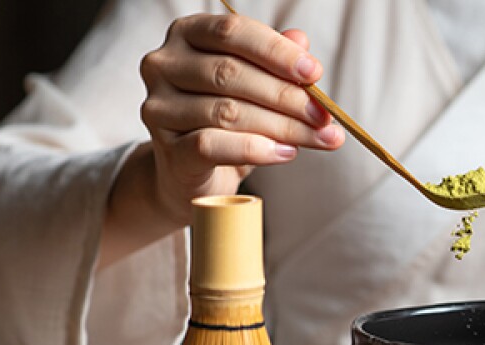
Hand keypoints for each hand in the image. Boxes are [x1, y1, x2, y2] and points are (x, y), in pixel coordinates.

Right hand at [137, 13, 343, 225]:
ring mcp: (159, 107)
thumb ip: (274, 62)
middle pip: (231, 74)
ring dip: (283, 126)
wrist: (191, 172)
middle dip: (287, 96)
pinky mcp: (167, 149)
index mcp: (187, 34)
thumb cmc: (226, 121)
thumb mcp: (254, 86)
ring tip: (319, 137)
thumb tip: (302, 42)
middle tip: (325, 116)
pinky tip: (287, 153)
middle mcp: (164, 64)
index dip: (277, 52)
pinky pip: (213, 145)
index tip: (315, 73)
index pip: (232, 32)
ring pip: (228, 111)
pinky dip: (256, 149)